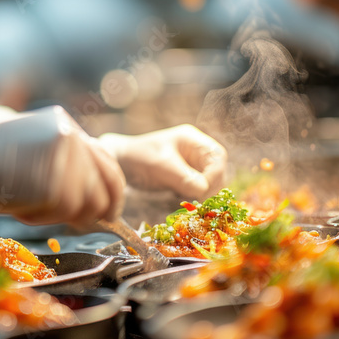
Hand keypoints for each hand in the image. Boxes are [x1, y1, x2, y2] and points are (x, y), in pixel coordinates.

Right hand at [0, 106, 125, 226]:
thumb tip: (86, 193)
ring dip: (65, 215)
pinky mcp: (56, 181)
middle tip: (93, 223)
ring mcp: (66, 157)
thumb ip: (59, 162)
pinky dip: (45, 219)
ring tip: (31, 208)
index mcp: (64, 125)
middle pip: (110, 182)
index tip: (107, 209)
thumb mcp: (29, 150)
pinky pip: (66, 213)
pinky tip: (22, 209)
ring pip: (90, 202)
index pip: (106, 160)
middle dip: (104, 208)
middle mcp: (71, 136)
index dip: (111, 189)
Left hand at [100, 124, 225, 198]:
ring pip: (210, 182)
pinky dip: (195, 196)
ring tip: (185, 198)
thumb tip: (203, 190)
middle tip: (196, 198)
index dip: (215, 174)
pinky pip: (199, 188)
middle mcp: (195, 151)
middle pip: (217, 170)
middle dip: (210, 185)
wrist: (119, 164)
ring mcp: (191, 164)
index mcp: (192, 140)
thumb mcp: (161, 167)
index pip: (218, 156)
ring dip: (203, 193)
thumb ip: (184, 178)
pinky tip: (181, 198)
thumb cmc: (139, 159)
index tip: (202, 189)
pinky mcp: (185, 178)